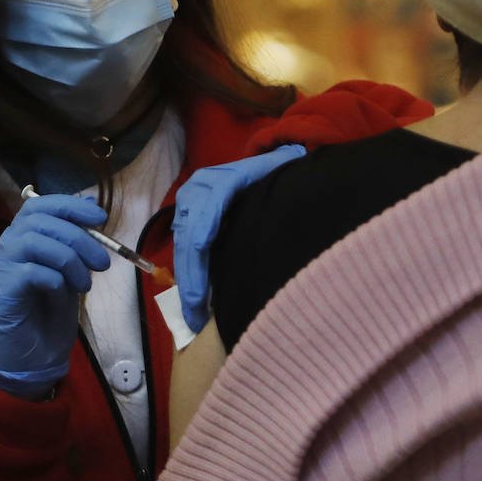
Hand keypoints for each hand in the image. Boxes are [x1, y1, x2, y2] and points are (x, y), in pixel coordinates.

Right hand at [0, 195, 110, 398]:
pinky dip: (55, 279)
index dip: (69, 206)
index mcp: (19, 239)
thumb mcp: (69, 273)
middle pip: (39, 221)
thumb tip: (92, 210)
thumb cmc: (49, 317)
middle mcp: (3, 249)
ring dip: (70, 260)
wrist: (32, 361)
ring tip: (84, 285)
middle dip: (79, 237)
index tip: (100, 218)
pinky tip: (63, 294)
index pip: (37, 206)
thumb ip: (74, 244)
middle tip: (102, 263)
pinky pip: (30, 271)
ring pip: (34, 241)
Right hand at [172, 143, 305, 332]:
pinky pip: (182, 251)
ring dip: (187, 282)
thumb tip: (299, 164)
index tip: (202, 263)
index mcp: (223, 179)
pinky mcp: (185, 219)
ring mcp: (189, 205)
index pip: (209, 212)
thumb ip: (289, 171)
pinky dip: (188, 276)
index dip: (204, 239)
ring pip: (183, 247)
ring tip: (193, 316)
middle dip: (191, 277)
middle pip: (191, 237)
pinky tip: (193, 302)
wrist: (252, 169)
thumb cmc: (271, 174)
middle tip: (196, 312)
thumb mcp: (280, 170)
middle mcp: (199, 190)